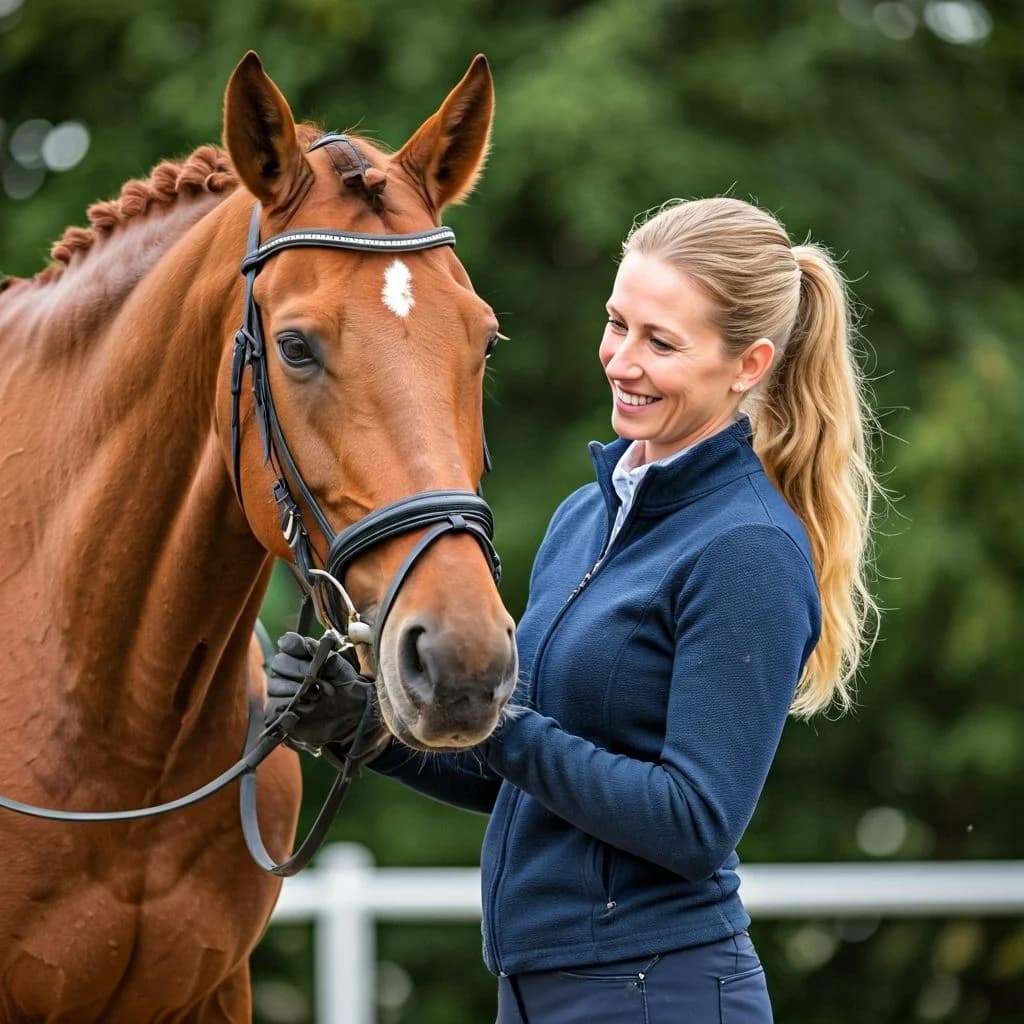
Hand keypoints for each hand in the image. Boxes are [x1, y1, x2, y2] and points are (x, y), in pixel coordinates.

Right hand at [265, 632, 375, 750]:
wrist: (350, 712)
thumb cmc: (343, 685)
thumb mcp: (340, 669)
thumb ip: (326, 656)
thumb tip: (311, 644)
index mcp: (302, 654)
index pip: (288, 643)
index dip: (294, 645)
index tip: (306, 651)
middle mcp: (287, 670)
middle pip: (278, 662)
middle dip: (298, 671)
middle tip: (317, 682)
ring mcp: (281, 691)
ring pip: (273, 686)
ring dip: (295, 692)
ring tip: (316, 698)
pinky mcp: (279, 712)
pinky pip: (272, 708)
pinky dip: (288, 710)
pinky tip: (304, 711)